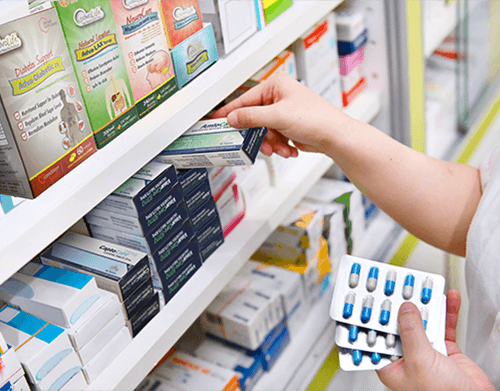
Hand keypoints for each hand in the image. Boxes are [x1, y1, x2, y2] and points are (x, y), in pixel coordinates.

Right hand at [212, 72, 352, 157]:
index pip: (245, 99)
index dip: (230, 112)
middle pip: (253, 118)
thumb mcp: (278, 116)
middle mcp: (278, 97)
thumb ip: (252, 117)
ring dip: (271, 143)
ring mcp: (283, 112)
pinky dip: (279, 146)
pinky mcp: (287, 127)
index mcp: (275, 85)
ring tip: (280, 148)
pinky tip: (289, 148)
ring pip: (263, 132)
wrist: (335, 136)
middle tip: (257, 143)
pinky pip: (273, 138)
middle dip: (259, 135)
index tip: (215, 120)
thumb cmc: (316, 119)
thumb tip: (232, 118)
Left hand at [377, 289, 494, 390]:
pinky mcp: (445, 349)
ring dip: (425, 303)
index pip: (378, 335)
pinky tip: (448, 297)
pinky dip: (447, 310)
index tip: (371, 296)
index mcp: (391, 364)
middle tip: (399, 284)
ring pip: (423, 321)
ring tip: (424, 285)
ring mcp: (426, 351)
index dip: (374, 316)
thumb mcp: (419, 360)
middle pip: (400, 323)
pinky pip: (445, 325)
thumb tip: (405, 310)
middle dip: (401, 304)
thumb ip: (411, 332)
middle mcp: (406, 356)